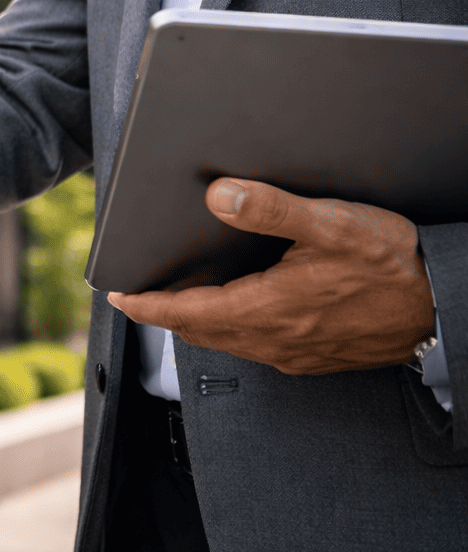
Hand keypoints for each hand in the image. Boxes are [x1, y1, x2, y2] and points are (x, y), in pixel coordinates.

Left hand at [108, 178, 434, 374]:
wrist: (446, 306)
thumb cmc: (395, 264)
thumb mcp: (330, 224)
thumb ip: (270, 209)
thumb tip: (216, 195)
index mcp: (267, 310)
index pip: (185, 314)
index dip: (146, 306)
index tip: (117, 298)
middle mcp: (275, 340)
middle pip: (199, 333)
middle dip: (166, 314)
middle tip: (141, 294)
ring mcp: (295, 354)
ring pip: (227, 343)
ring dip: (198, 323)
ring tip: (180, 298)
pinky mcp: (314, 357)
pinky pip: (256, 348)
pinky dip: (232, 330)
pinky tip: (238, 310)